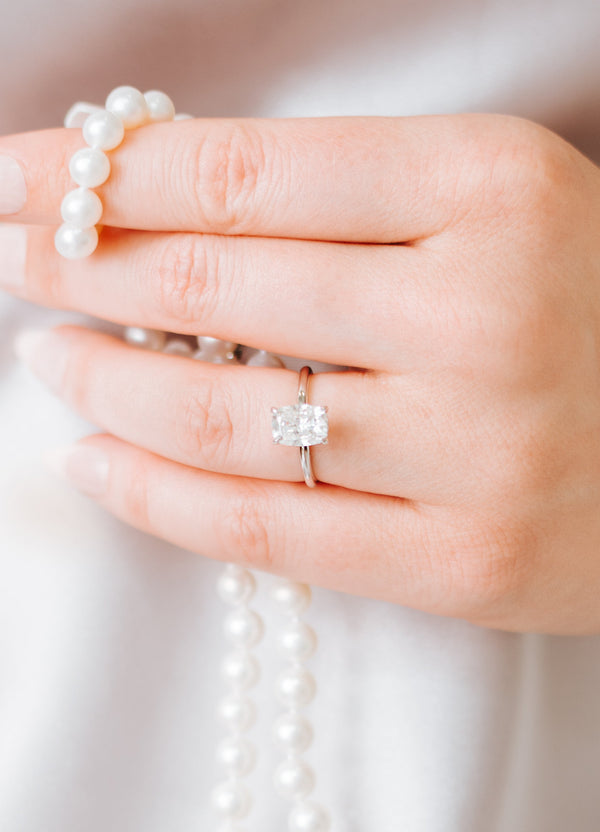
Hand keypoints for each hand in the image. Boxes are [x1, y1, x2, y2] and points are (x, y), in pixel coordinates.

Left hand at [3, 113, 599, 633]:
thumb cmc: (592, 302)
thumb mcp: (492, 204)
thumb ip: (343, 204)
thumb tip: (168, 212)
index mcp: (491, 189)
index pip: (240, 172)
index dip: (102, 171)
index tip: (16, 174)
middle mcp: (478, 316)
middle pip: (213, 284)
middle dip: (78, 265)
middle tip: (13, 258)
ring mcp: (470, 453)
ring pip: (219, 415)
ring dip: (101, 383)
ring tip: (48, 360)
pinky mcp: (463, 565)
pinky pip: (266, 530)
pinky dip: (155, 498)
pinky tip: (94, 464)